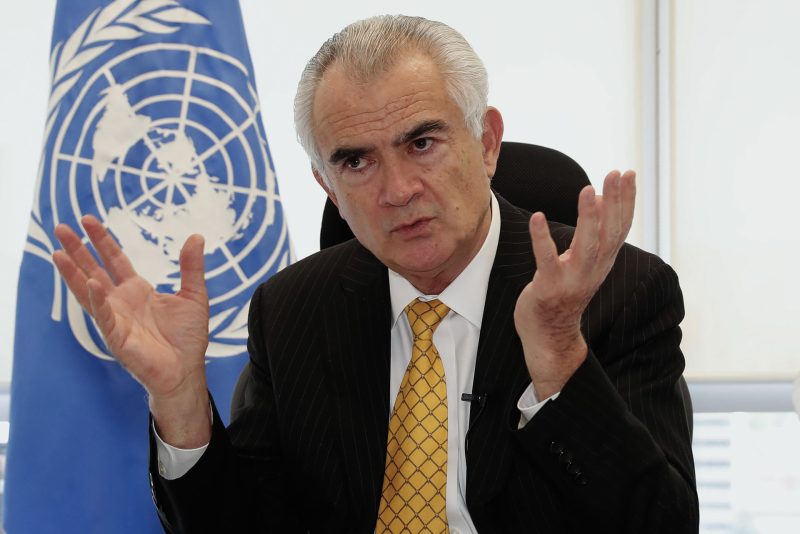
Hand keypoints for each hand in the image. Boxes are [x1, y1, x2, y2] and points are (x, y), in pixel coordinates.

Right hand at [53, 215, 211, 445]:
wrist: (186, 370)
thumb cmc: (188, 338)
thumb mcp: (194, 295)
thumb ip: (191, 267)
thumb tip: (196, 237)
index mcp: (137, 291)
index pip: (115, 260)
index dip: (102, 241)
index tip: (89, 220)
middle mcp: (121, 302)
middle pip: (94, 269)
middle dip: (78, 249)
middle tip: (61, 228)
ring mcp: (115, 318)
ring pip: (88, 291)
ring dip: (74, 272)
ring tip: (58, 251)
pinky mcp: (116, 336)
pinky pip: (104, 315)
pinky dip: (97, 299)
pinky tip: (91, 282)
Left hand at [514, 170, 635, 398]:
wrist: (549, 336)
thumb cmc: (563, 292)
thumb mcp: (583, 261)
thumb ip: (593, 233)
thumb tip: (600, 197)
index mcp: (603, 261)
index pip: (621, 227)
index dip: (626, 200)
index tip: (628, 173)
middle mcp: (593, 270)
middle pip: (609, 233)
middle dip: (615, 202)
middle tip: (614, 173)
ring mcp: (572, 280)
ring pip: (585, 246)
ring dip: (588, 218)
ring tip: (588, 190)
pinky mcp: (548, 288)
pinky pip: (546, 260)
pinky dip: (542, 238)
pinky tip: (537, 217)